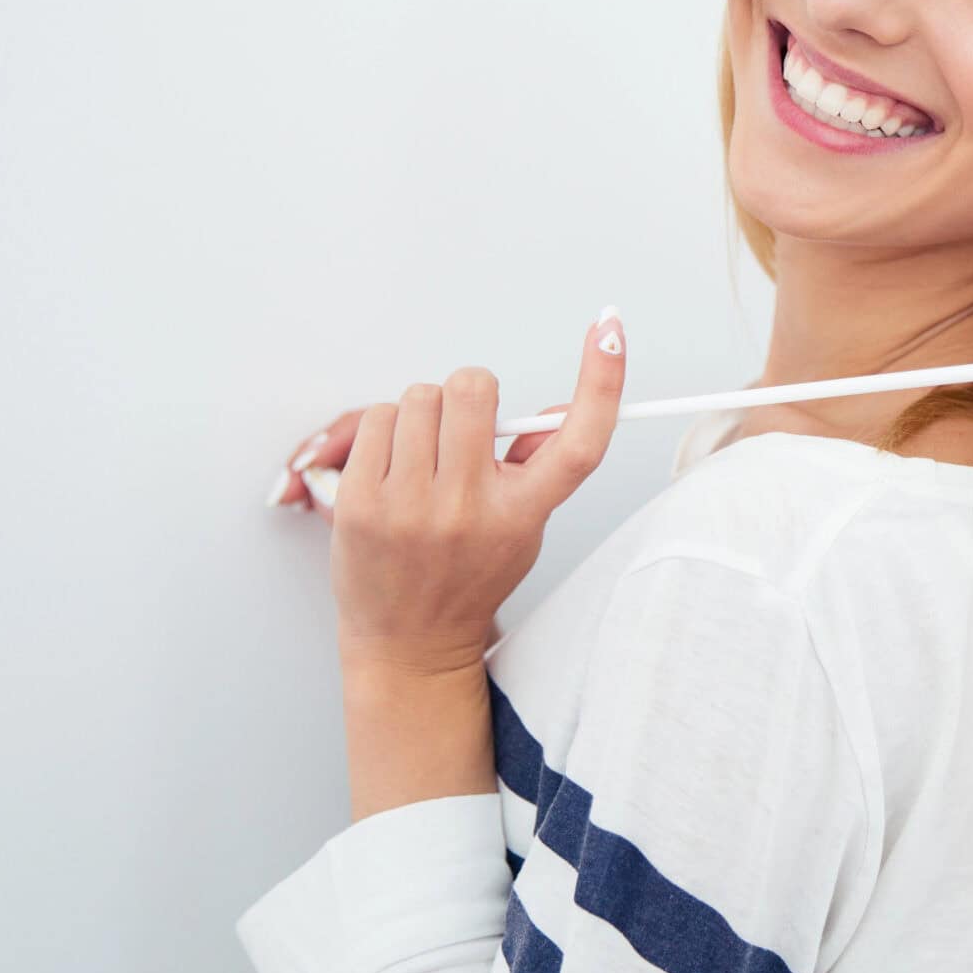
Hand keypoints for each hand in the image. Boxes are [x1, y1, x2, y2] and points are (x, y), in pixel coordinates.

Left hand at [324, 306, 627, 680]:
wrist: (409, 642)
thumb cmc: (468, 576)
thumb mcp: (523, 527)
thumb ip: (539, 465)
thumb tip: (559, 406)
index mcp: (523, 513)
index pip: (578, 441)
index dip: (603, 380)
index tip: (612, 331)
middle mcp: (469, 508)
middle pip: (474, 389)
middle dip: (469, 395)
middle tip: (463, 429)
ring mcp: (410, 506)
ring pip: (420, 397)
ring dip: (424, 414)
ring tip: (424, 457)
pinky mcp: (359, 503)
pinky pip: (376, 418)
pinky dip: (387, 430)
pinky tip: (394, 467)